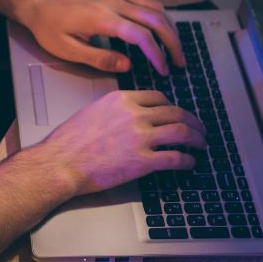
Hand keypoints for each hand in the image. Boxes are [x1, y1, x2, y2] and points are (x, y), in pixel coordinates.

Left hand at [17, 0, 185, 74]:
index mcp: (102, 19)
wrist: (39, 1)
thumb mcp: (68, 50)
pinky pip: (146, 1)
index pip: (141, 35)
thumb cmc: (49, 26)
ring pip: (155, 7)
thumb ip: (99, 59)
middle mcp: (114, 3)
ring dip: (170, 28)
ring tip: (176, 48)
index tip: (164, 70)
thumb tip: (127, 65)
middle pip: (155, 19)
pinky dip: (160, 15)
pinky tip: (163, 29)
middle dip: (172, 42)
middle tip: (180, 62)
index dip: (157, 54)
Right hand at [40, 90, 205, 195]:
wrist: (61, 162)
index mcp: (122, 100)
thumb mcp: (92, 112)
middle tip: (199, 128)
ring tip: (201, 144)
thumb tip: (127, 118)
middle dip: (192, 121)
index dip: (172, 106)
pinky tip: (190, 163)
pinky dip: (187, 161)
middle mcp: (135, 115)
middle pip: (175, 112)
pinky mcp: (143, 161)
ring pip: (181, 132)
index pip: (158, 97)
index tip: (177, 113)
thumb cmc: (69, 142)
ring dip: (196, 138)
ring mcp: (140, 137)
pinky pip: (174, 158)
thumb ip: (114, 111)